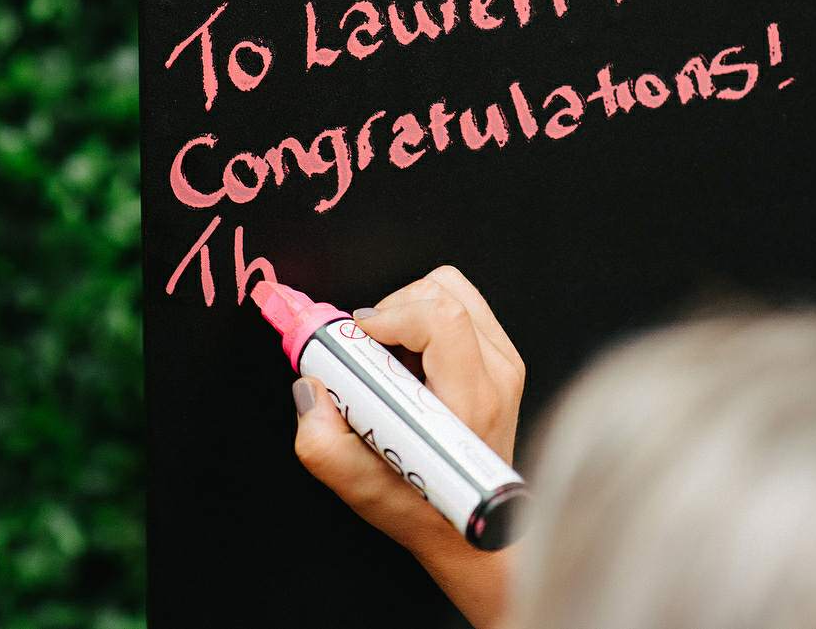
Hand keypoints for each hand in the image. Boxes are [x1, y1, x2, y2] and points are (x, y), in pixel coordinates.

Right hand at [291, 266, 524, 628]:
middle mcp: (496, 375)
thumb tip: (310, 388)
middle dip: (391, 312)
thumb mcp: (362, 489)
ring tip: (392, 360)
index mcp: (470, 401)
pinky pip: (460, 304)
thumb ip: (322, 442)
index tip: (357, 340)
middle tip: (370, 356)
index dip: (386, 316)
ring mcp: (505, 363)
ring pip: (450, 289)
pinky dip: (425, 319)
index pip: (440, 319)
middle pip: (441, 292)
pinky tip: (412, 361)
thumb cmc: (423, 506)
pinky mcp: (503, 357)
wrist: (471, 526)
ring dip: (408, 313)